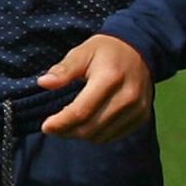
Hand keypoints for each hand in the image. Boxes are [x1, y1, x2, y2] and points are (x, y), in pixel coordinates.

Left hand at [38, 35, 153, 141]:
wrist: (140, 50)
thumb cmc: (106, 51)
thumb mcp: (83, 52)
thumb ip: (64, 69)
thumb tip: (43, 83)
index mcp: (110, 78)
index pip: (82, 111)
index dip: (61, 123)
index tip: (46, 126)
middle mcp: (127, 96)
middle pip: (90, 128)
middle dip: (68, 131)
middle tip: (55, 126)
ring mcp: (137, 109)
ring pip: (101, 136)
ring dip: (81, 134)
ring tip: (71, 124)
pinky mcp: (142, 117)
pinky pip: (114, 136)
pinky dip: (97, 134)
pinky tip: (89, 123)